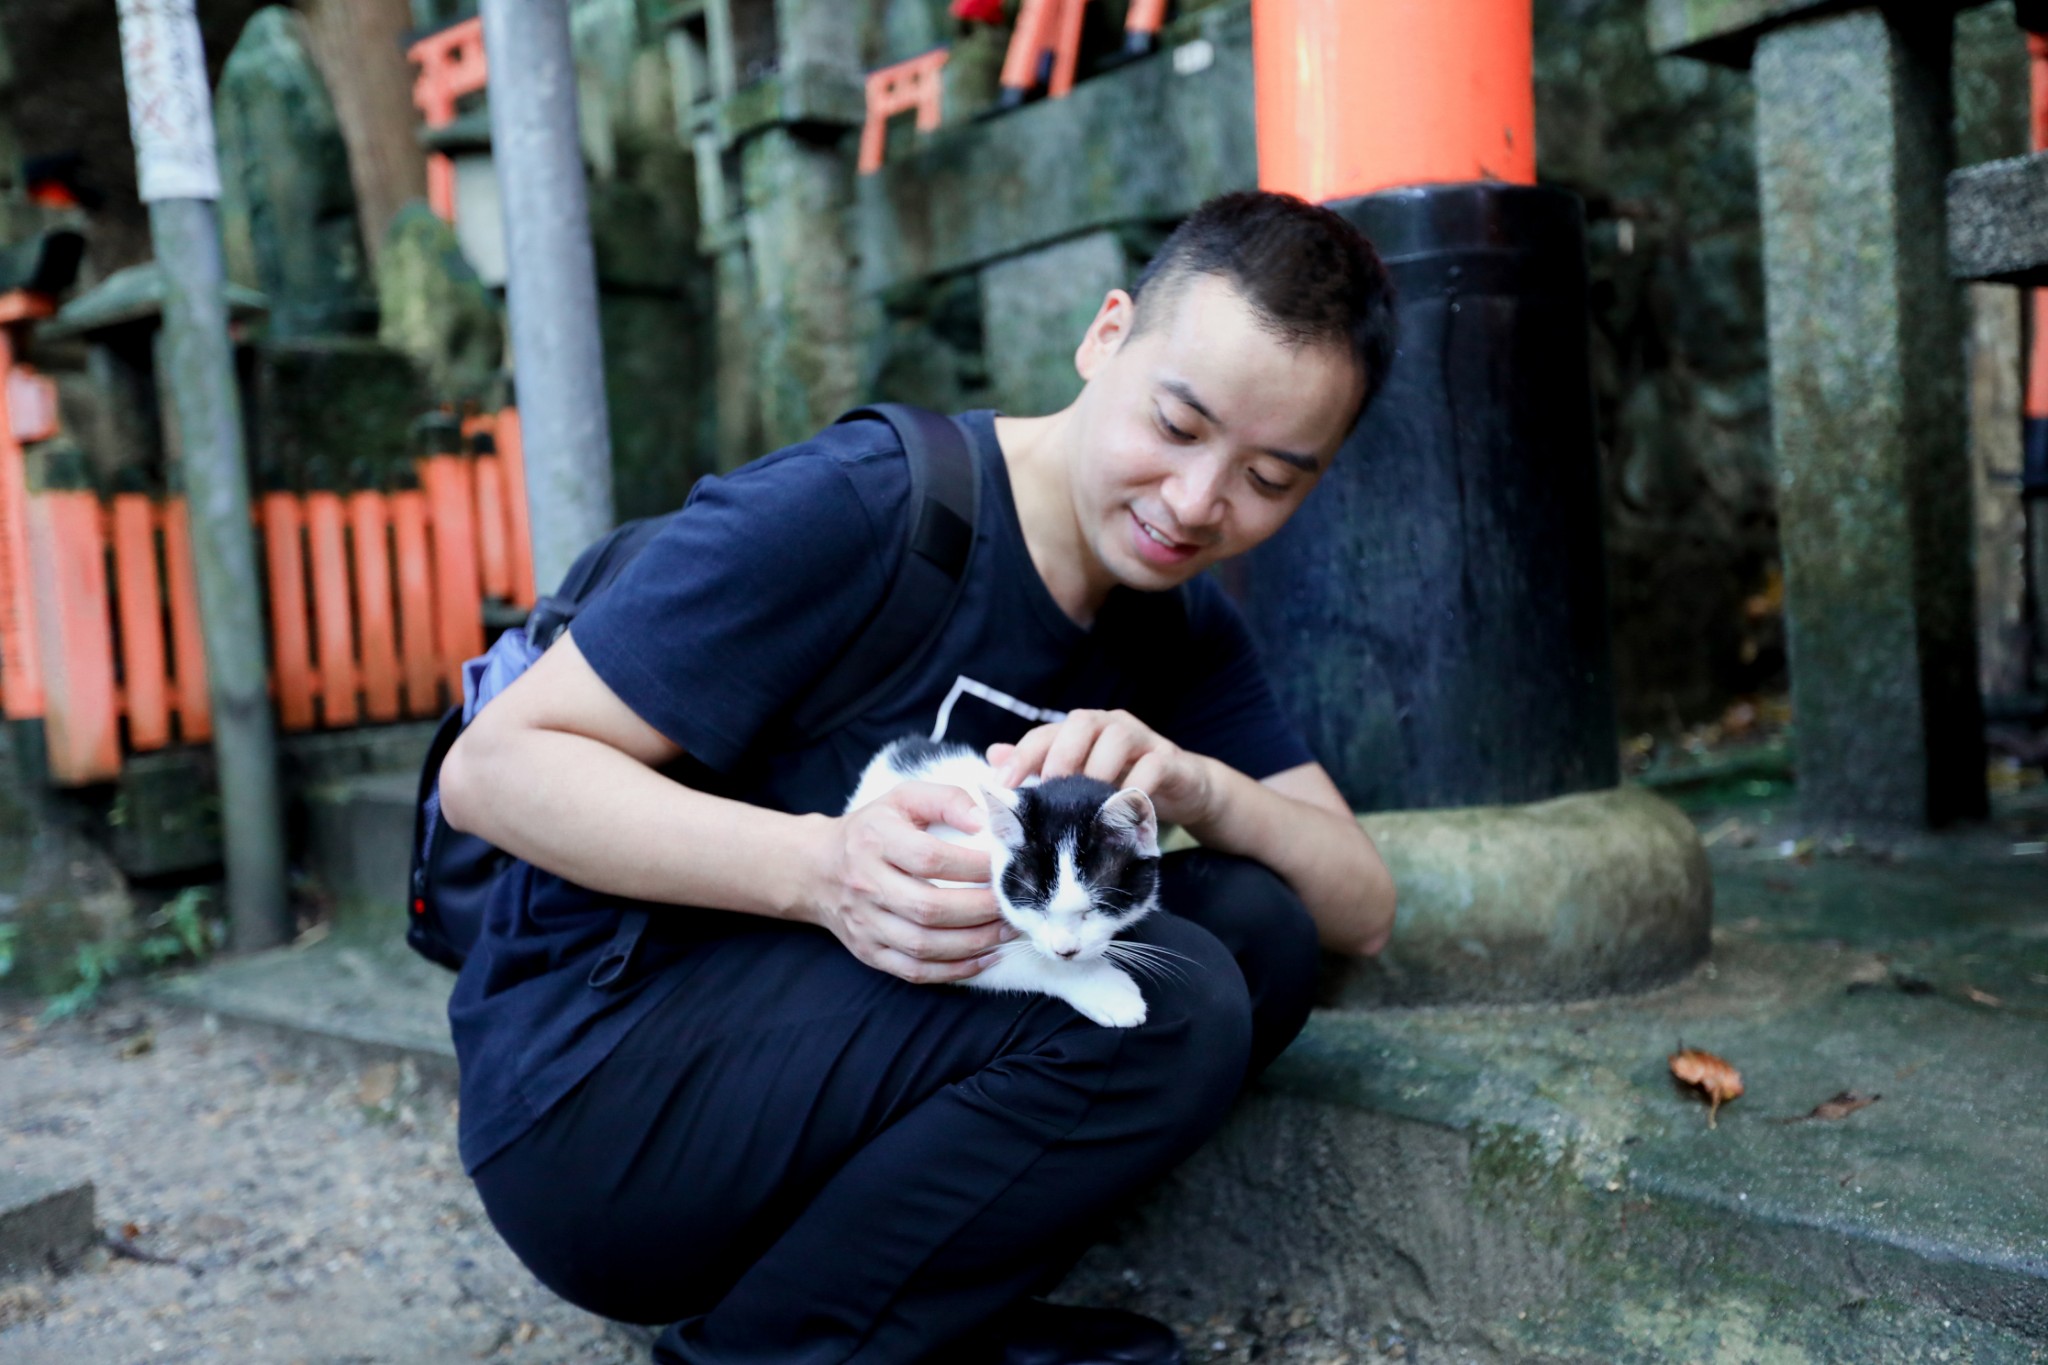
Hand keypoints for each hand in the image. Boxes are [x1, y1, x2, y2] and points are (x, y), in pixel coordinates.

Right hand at [803, 782, 1013, 982]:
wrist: (817, 868)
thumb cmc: (874, 829)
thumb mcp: (904, 798)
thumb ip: (947, 799)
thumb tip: (985, 819)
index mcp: (875, 840)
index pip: (930, 859)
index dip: (973, 867)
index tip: (1005, 866)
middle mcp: (866, 884)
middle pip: (929, 908)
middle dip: (980, 911)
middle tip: (1015, 905)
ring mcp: (865, 923)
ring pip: (923, 945)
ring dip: (973, 943)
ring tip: (1006, 931)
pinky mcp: (869, 952)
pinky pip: (914, 971)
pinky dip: (953, 970)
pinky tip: (984, 957)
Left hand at [989, 709, 1216, 828]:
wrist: (1186, 790)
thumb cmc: (1123, 786)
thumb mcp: (1080, 782)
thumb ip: (1039, 768)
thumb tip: (994, 756)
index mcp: (1082, 731)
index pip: (1045, 733)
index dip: (1022, 757)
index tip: (1001, 785)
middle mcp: (1110, 726)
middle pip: (1081, 722)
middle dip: (1060, 757)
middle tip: (1049, 793)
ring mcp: (1143, 739)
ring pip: (1116, 738)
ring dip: (1097, 771)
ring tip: (1085, 804)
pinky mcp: (1170, 759)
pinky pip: (1152, 766)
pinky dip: (1135, 787)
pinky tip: (1120, 812)